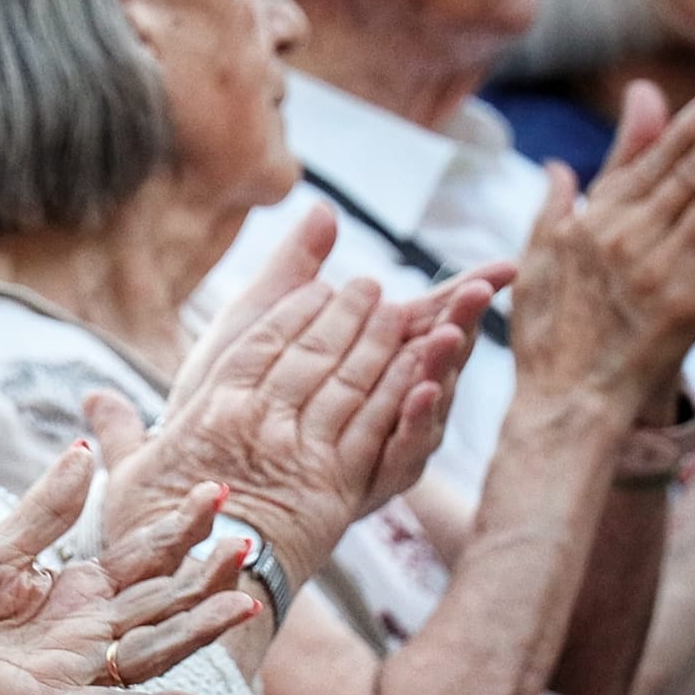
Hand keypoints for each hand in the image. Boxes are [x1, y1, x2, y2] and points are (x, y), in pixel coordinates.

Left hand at [0, 442, 257, 694]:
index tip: (215, 491)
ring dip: (199, 632)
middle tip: (245, 542)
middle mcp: (87, 631)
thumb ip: (48, 508)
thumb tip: (86, 449)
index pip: (145, 557)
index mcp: (77, 591)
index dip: (181, 528)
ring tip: (244, 606)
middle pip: (164, 602)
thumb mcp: (0, 548)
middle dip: (206, 575)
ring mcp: (74, 671)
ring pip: (153, 652)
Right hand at [95, 274, 430, 589]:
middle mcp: (259, 423)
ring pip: (347, 382)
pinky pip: (372, 426)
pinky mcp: (335, 487)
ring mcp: (300, 453)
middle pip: (311, 354)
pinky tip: (416, 368)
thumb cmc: (155, 541)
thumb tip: (92, 399)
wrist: (194, 596)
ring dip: (378, 342)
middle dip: (345, 314)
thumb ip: (119, 431)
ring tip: (400, 312)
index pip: (261, 344)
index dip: (295, 311)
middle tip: (369, 286)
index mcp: (211, 412)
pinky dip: (397, 391)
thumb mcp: (128, 479)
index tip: (319, 286)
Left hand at [178, 203, 509, 510]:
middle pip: (436, 361)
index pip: (427, 321)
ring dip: (440, 368)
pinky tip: (417, 392)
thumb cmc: (222, 391)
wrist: (192, 470)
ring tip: (449, 335)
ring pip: (425, 407)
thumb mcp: (256, 321)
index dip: (462, 296)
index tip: (501, 268)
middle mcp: (385, 404)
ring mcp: (379, 446)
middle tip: (478, 292)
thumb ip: (293, 269)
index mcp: (368, 361)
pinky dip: (411, 424)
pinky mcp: (362, 485)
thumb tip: (324, 209)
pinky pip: (397, 457)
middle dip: (460, 324)